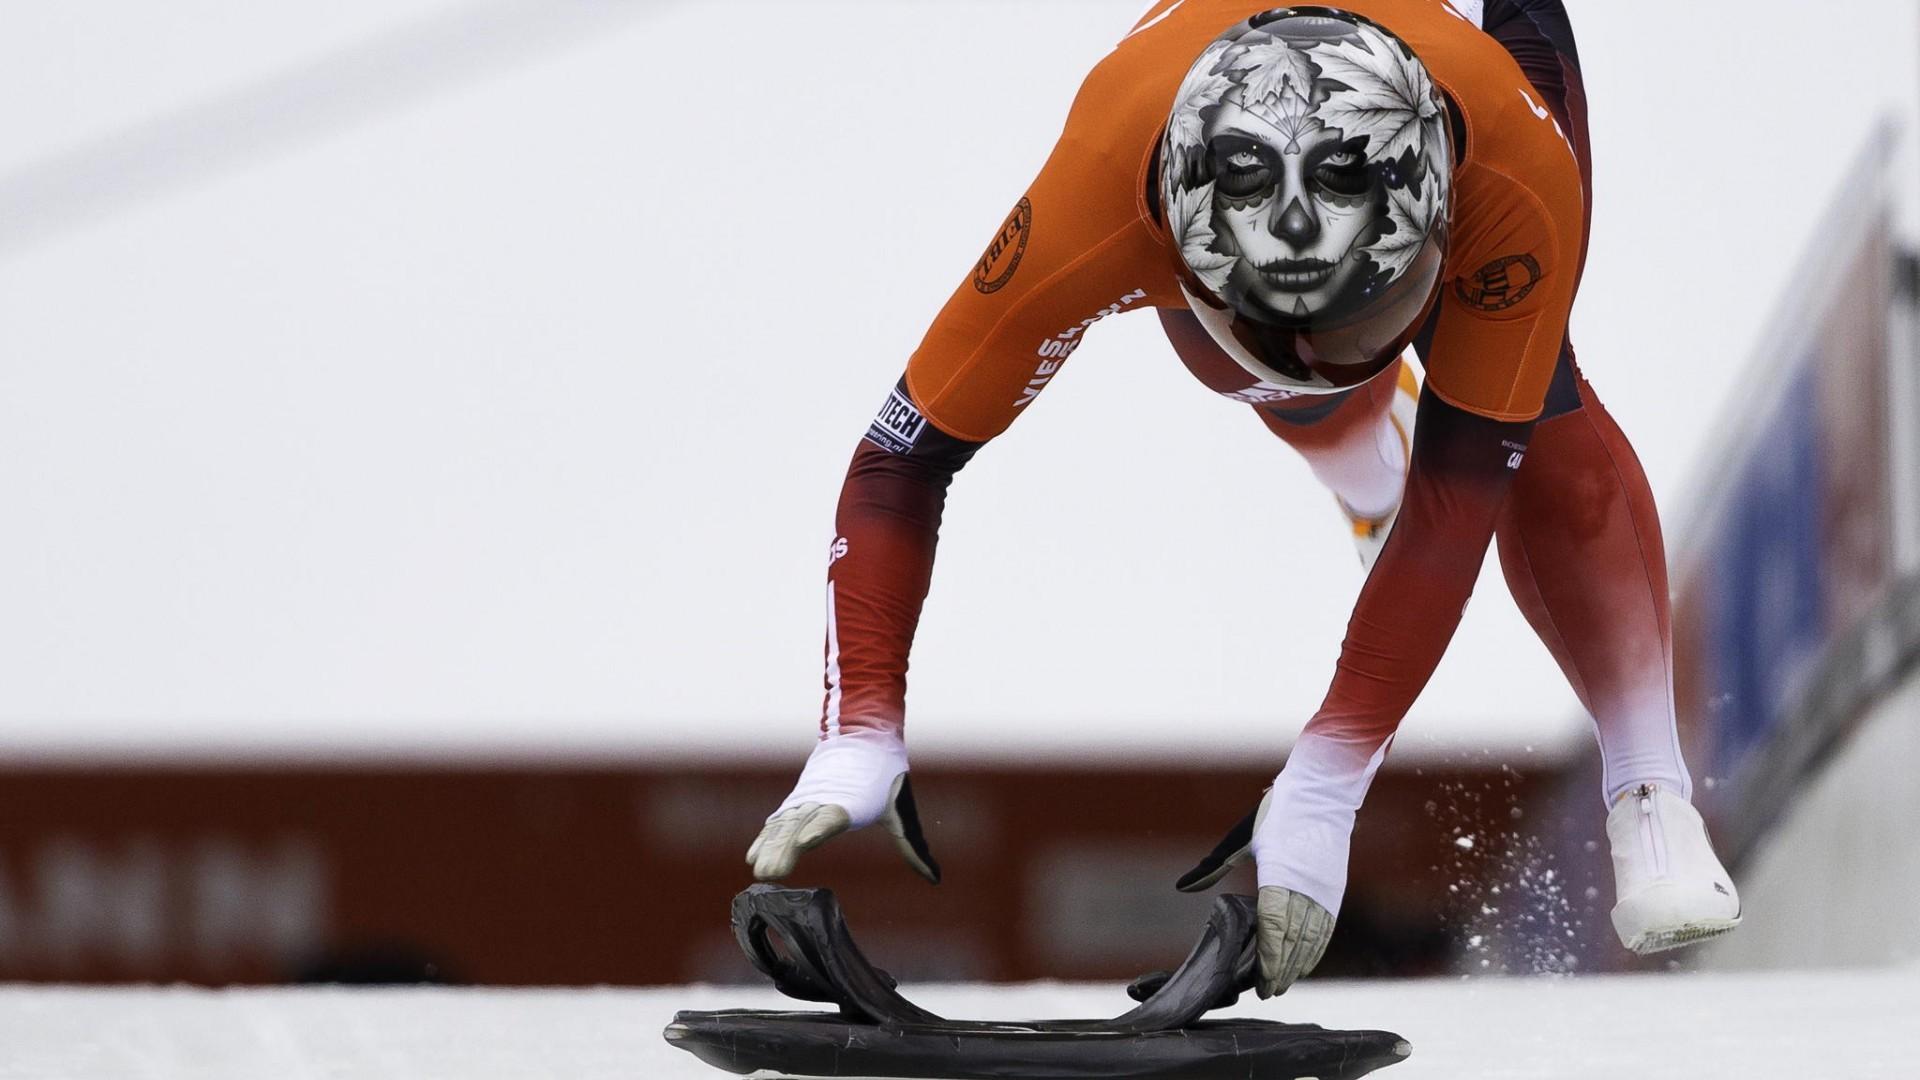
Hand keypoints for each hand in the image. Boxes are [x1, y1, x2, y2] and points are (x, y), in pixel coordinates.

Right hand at [746, 729, 939, 883]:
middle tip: (771, 874)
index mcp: (853, 801)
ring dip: (771, 847)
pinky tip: (754, 856)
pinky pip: (778, 820)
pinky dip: (765, 836)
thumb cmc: (886, 777)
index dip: (818, 829)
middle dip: (785, 850)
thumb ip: (912, 847)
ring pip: (786, 824)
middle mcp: (825, 799)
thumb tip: (934, 878)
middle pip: (802, 825)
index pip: (833, 816)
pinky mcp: (798, 799)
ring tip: (760, 871)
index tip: (803, 843)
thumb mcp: (902, 812)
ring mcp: (808, 798)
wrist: (864, 735)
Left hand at [1177, 788, 1334, 996]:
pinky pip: (1326, 928)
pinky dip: (1316, 949)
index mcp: (1279, 876)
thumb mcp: (1240, 839)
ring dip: (1298, 965)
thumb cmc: (1276, 816)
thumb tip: (1182, 887)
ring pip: (1312, 939)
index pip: (1274, 928)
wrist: (1320, 795)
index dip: (1268, 957)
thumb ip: (1212, 868)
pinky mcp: (1334, 891)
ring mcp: (1323, 891)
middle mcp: (1304, 889)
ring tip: (1283, 984)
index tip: (1261, 980)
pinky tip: (1306, 963)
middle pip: (1293, 941)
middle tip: (1268, 992)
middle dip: (1281, 970)